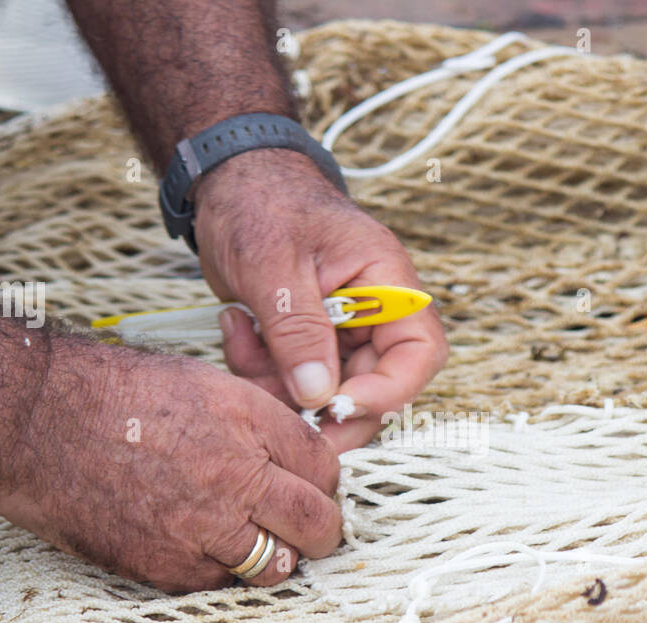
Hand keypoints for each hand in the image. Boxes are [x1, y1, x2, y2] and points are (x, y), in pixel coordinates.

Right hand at [0, 340, 340, 592]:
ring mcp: (202, 526)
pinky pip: (220, 585)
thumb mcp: (202, 383)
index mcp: (248, 420)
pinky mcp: (167, 565)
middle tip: (311, 530)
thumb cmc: (113, 395)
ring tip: (253, 541)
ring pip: (277, 565)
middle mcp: (235, 474)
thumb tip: (295, 459)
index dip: (324, 481)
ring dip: (275, 557)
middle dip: (322, 530)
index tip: (312, 486)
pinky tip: (201, 548)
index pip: (325, 467)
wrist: (34, 422)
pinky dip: (220, 572)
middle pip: (318, 523)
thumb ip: (258, 423)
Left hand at [193, 150, 447, 452]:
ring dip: (283, 387)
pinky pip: (297, 380)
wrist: (227, 183)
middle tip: (283, 414)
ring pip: (330, 391)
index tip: (337, 406)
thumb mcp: (274, 266)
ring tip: (241, 340)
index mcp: (386, 280)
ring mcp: (341, 329)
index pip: (419, 351)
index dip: (389, 390)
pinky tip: (236, 331)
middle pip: (376, 384)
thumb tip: (319, 396)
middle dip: (326, 405)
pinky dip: (263, 372)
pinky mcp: (308, 341)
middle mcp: (373, 311)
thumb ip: (298, 332)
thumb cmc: (259, 202)